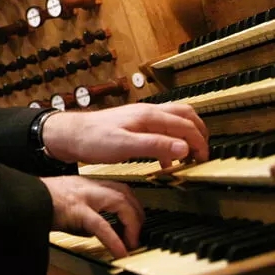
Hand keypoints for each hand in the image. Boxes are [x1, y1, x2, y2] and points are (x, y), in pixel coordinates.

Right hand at [40, 176, 142, 257]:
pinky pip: (102, 225)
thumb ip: (83, 213)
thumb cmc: (38, 201)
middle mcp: (87, 186)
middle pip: (124, 192)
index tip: (134, 220)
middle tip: (138, 232)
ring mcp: (83, 196)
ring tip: (132, 242)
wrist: (22, 198)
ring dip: (132, 223)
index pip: (117, 187)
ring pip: (119, 202)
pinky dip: (114, 239)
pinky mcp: (76, 210)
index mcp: (85, 184)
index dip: (131, 204)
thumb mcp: (66, 203)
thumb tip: (94, 231)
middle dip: (137, 212)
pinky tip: (119, 251)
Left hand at [41, 103, 208, 166]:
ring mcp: (141, 118)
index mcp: (150, 116)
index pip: (186, 125)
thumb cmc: (94, 139)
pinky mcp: (134, 126)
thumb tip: (184, 148)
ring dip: (186, 136)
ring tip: (189, 157)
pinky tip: (166, 161)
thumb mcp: (125, 146)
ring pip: (174, 121)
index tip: (204, 159)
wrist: (70, 135)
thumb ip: (156, 145)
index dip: (199, 142)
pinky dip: (170, 143)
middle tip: (203, 154)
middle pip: (185, 116)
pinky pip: (161, 130)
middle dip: (199, 133)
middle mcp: (148, 113)